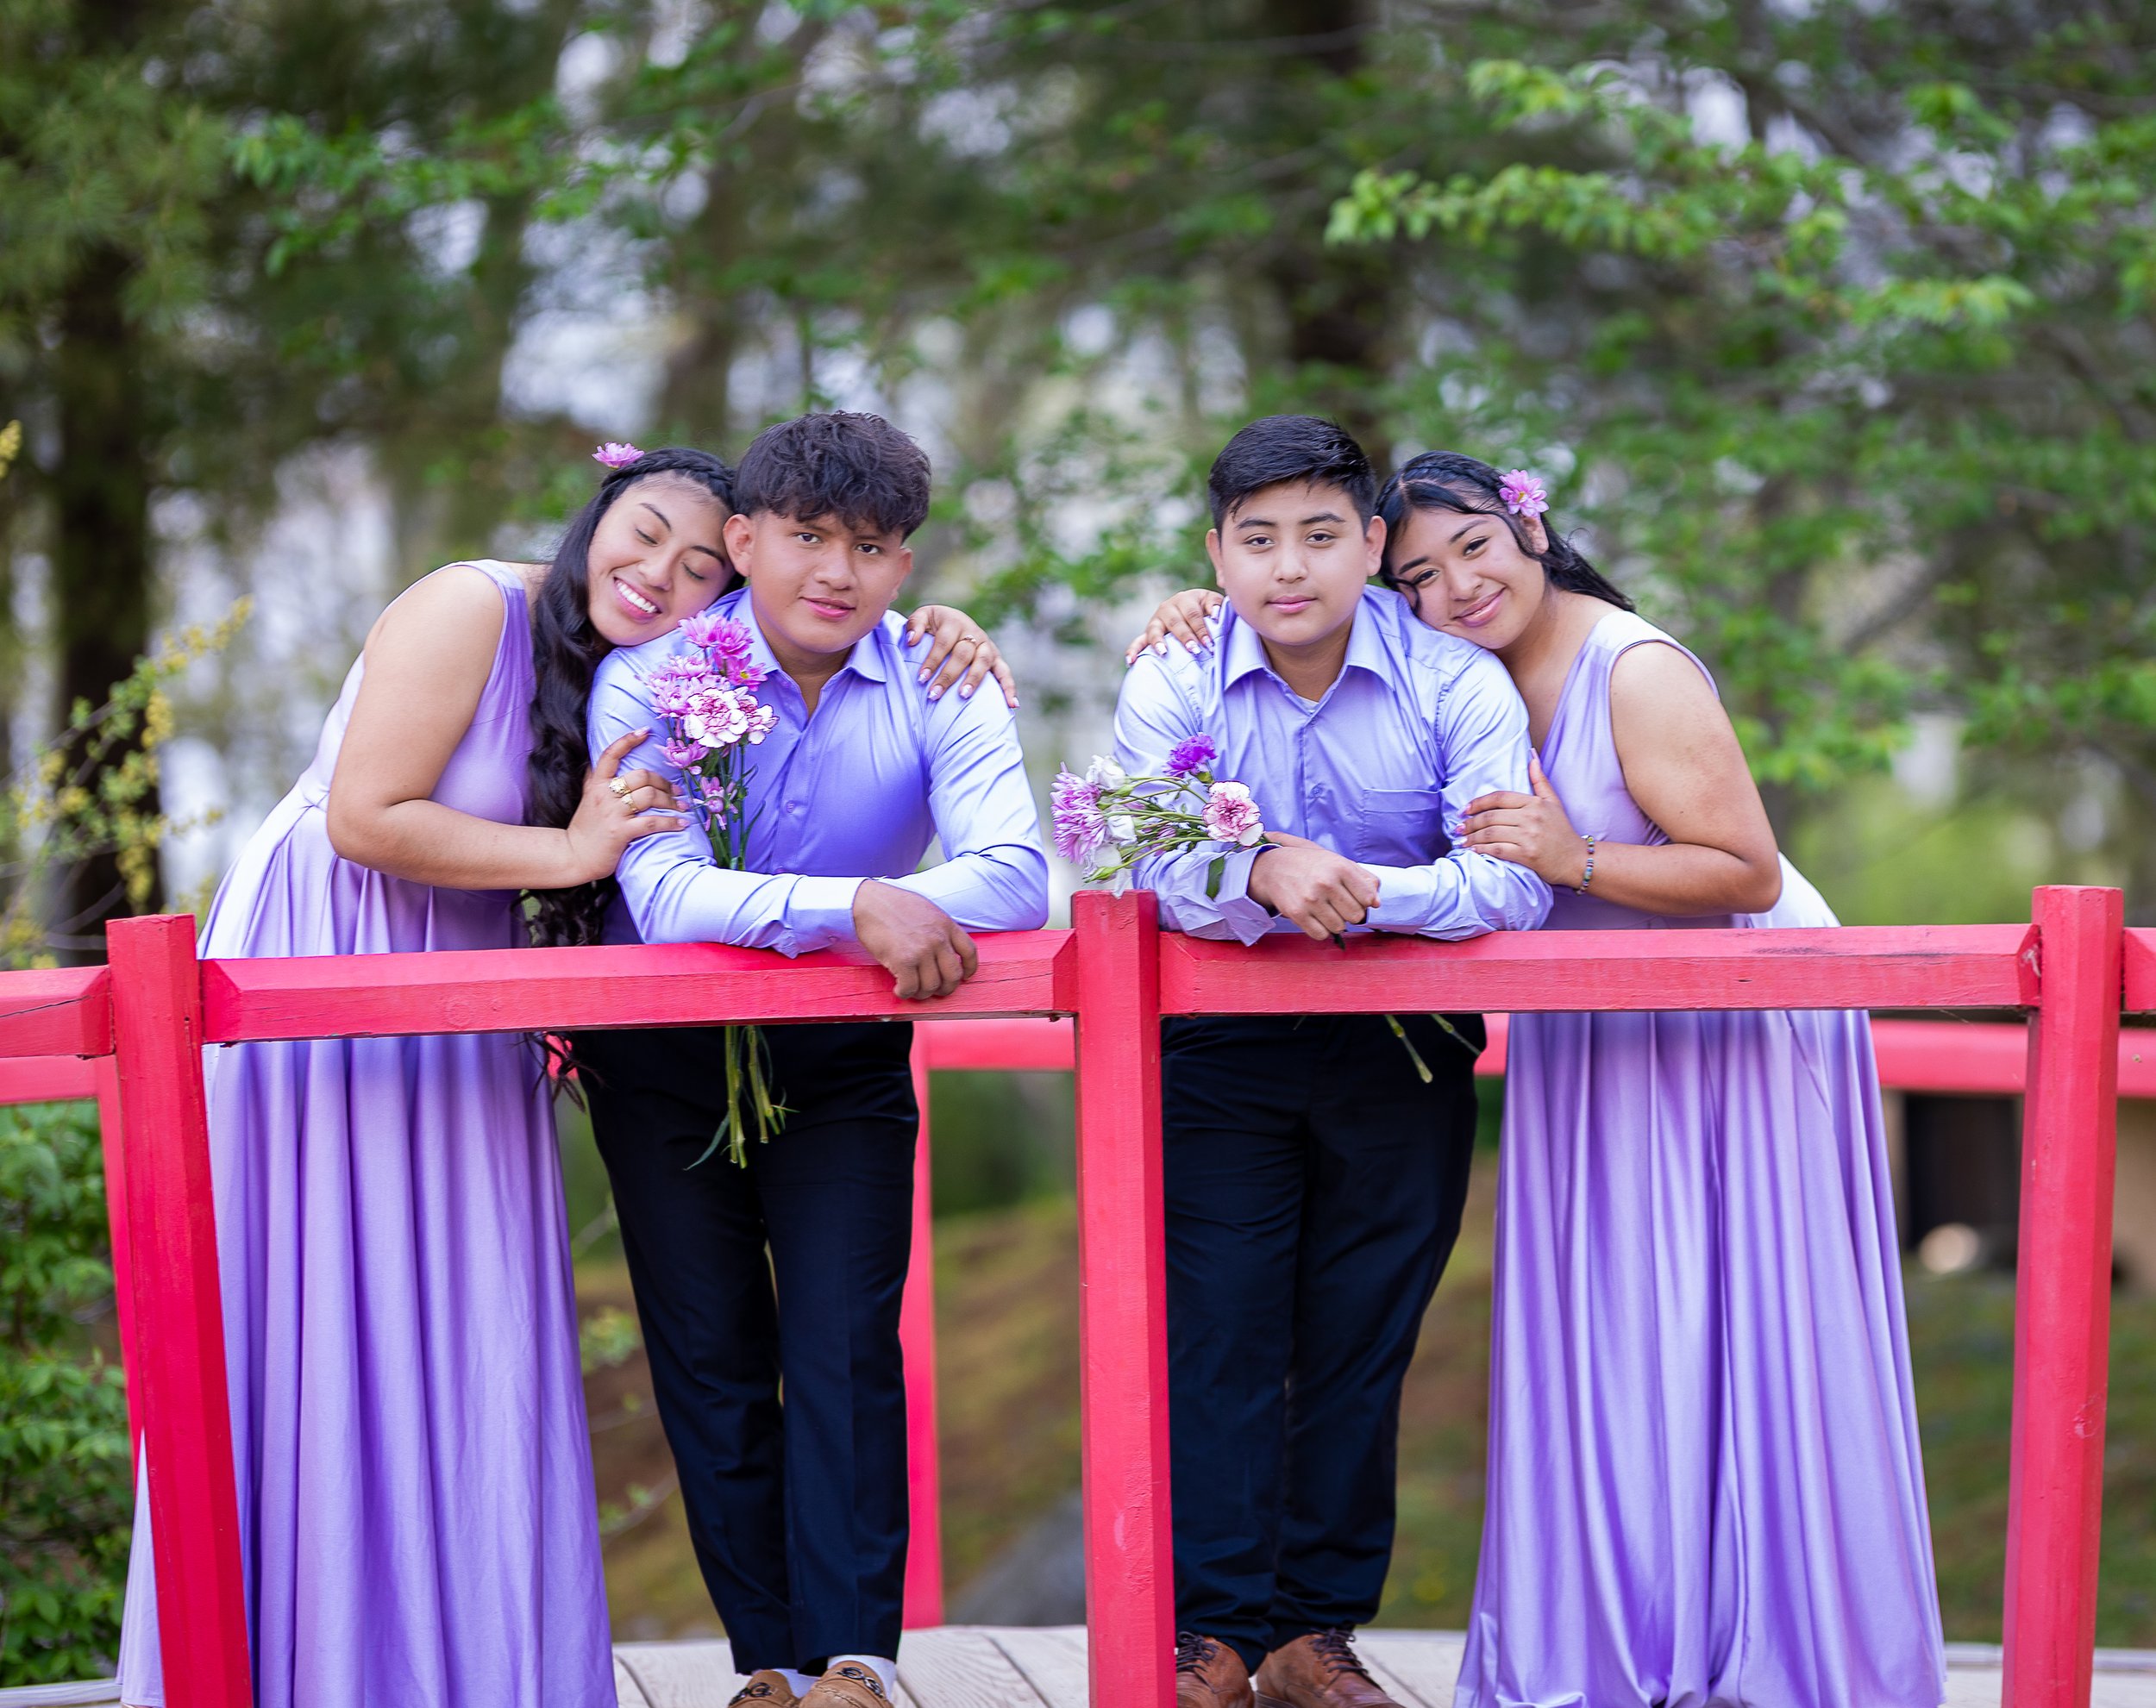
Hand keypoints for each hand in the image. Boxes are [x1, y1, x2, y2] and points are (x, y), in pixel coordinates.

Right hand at [562, 728, 689, 883]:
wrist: (572, 856)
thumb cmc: (585, 827)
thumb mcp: (586, 797)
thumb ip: (595, 778)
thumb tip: (599, 759)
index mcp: (596, 784)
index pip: (611, 754)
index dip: (628, 740)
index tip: (646, 732)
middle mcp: (604, 794)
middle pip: (641, 775)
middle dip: (664, 782)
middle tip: (677, 791)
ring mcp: (613, 813)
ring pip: (650, 796)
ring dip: (671, 801)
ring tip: (682, 807)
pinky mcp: (621, 832)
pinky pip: (652, 822)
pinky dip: (670, 822)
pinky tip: (681, 824)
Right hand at [852, 880, 978, 999]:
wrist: (868, 902)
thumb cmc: (892, 904)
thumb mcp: (926, 909)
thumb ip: (938, 928)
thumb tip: (942, 949)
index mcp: (946, 924)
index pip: (969, 952)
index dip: (969, 969)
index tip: (964, 977)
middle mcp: (938, 939)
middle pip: (953, 975)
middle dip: (946, 988)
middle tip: (934, 989)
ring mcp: (922, 951)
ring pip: (932, 986)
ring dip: (922, 993)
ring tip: (912, 989)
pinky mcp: (903, 961)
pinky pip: (911, 988)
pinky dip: (905, 993)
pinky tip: (899, 989)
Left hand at [904, 605, 1019, 706]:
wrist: (954, 621)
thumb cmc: (935, 624)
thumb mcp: (923, 617)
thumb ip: (914, 625)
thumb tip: (912, 640)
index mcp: (954, 621)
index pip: (943, 642)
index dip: (933, 660)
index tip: (921, 678)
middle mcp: (973, 632)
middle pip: (963, 654)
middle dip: (948, 675)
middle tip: (934, 694)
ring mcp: (987, 645)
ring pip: (983, 661)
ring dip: (974, 679)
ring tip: (963, 696)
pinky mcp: (996, 658)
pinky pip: (1005, 672)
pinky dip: (1009, 688)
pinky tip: (1011, 705)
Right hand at [1124, 589, 1223, 664]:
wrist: (1192, 606)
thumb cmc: (1206, 608)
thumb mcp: (1212, 602)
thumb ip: (1216, 605)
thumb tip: (1216, 615)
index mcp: (1185, 599)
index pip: (1193, 614)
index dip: (1201, 629)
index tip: (1209, 644)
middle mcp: (1168, 607)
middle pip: (1175, 622)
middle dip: (1184, 637)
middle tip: (1193, 650)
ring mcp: (1156, 620)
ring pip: (1155, 630)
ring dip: (1159, 642)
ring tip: (1164, 653)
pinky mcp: (1148, 632)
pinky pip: (1138, 641)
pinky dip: (1133, 650)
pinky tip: (1131, 661)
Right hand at [1246, 843, 1381, 940]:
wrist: (1274, 867)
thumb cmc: (1313, 866)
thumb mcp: (1340, 862)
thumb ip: (1364, 880)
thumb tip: (1376, 903)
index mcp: (1340, 867)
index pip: (1368, 899)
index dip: (1364, 901)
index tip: (1354, 897)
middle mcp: (1326, 883)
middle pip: (1356, 916)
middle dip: (1349, 913)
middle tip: (1338, 904)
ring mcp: (1310, 899)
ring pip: (1339, 927)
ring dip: (1335, 922)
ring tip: (1325, 909)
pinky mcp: (1297, 913)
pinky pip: (1321, 935)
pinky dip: (1321, 930)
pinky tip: (1315, 917)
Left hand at [1457, 756, 1589, 887]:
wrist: (1576, 859)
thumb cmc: (1562, 831)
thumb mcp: (1553, 802)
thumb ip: (1539, 780)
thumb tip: (1531, 755)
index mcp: (1534, 803)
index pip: (1499, 798)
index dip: (1477, 803)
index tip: (1464, 809)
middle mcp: (1531, 817)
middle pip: (1491, 816)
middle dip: (1470, 823)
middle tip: (1458, 828)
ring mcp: (1529, 836)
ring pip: (1491, 833)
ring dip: (1472, 838)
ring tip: (1461, 840)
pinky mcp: (1527, 855)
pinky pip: (1498, 850)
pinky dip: (1482, 850)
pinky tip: (1473, 851)